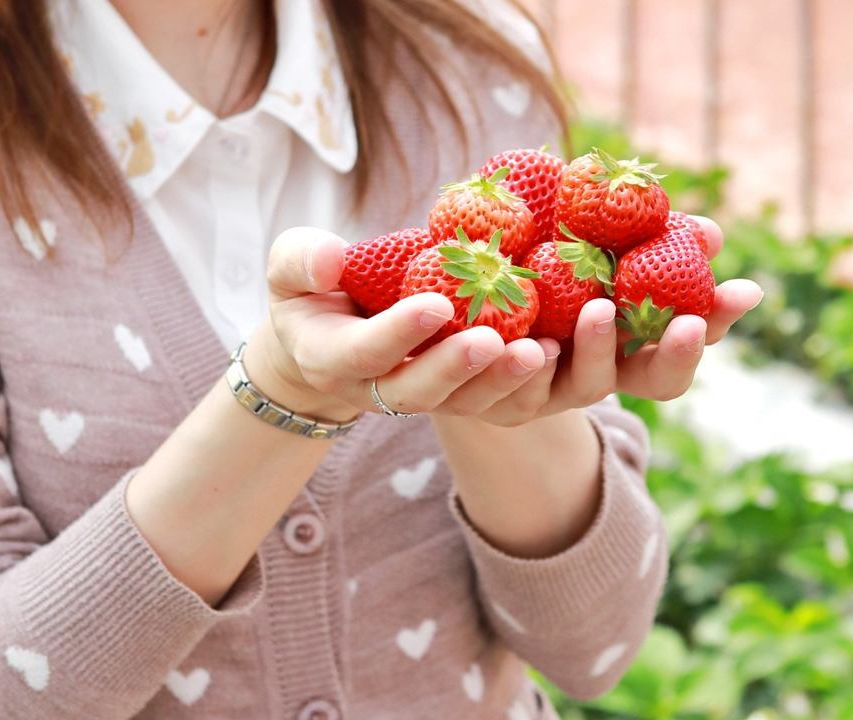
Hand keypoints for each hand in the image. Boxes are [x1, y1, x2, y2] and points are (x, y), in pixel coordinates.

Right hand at [246, 227, 523, 420]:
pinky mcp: (458, 394)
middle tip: (496, 341)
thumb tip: (331, 257)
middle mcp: (377, 390)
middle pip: (420, 394)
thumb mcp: (289, 270)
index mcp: (333, 358)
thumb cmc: (310, 294)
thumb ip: (300, 260)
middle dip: (458, 370)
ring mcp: (422, 396)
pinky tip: (563, 350)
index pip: (366, 352)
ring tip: (543, 351)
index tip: (437, 302)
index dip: (400, 333)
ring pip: (464, 406)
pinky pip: (495, 401)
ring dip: (504, 382)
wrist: (326, 340)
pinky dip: (530, 382)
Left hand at [425, 216, 763, 424]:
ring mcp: (553, 394)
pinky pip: (515, 389)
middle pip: (655, 380)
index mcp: (629, 345)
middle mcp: (600, 375)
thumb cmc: (534, 270)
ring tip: (597, 310)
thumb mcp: (587, 249)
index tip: (743, 292)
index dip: (718, 322)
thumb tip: (711, 233)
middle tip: (685, 319)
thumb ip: (646, 242)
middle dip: (676, 352)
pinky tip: (526, 342)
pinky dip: (524, 366)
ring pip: (586, 385)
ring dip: (598, 349)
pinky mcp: (498, 400)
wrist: (450, 316)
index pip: (688, 342)